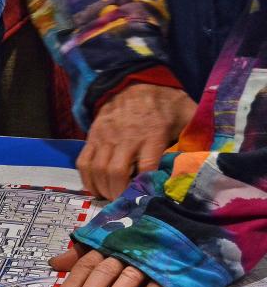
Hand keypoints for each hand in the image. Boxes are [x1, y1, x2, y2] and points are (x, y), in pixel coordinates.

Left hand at [49, 244, 168, 286]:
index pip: (87, 263)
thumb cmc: (138, 232)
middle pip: (104, 271)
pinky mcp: (170, 269)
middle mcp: (126, 251)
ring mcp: (149, 259)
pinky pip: (158, 283)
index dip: (74, 281)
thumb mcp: (108, 236)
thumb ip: (81, 251)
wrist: (183, 218)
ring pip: (128, 277)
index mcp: (109, 243)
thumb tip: (54, 263)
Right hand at [79, 85, 196, 198]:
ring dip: (102, 189)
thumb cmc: (165, 104)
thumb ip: (194, 136)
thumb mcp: (187, 115)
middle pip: (116, 172)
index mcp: (152, 133)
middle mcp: (126, 136)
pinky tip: (95, 187)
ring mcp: (106, 137)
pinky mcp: (92, 136)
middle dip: (119, 193)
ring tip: (110, 198)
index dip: (144, 186)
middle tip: (125, 203)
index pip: (145, 166)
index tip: (147, 198)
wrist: (135, 83)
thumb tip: (203, 162)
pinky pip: (83, 162)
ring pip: (98, 169)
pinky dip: (87, 178)